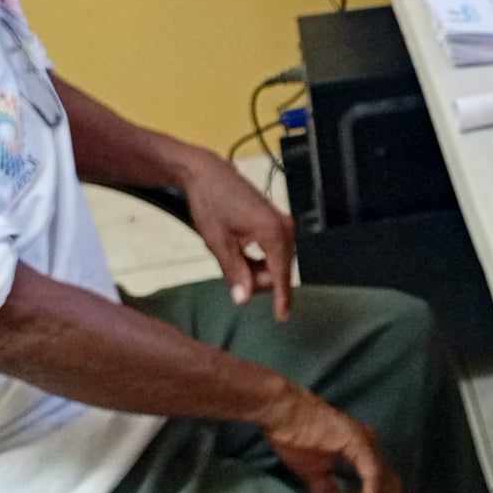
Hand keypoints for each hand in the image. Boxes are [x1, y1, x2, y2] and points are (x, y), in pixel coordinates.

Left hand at [179, 152, 295, 320]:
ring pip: (277, 263)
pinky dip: (260, 259)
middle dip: (258, 279)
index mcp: (273, 232)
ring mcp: (283, 223)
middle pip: (280, 271)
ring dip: (257, 269)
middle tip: (232, 270)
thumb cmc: (211, 203)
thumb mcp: (218, 242)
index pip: (281, 274)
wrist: (208, 174)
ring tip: (233, 255)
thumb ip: (234, 272)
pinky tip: (241, 250)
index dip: (281, 299)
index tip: (282, 318)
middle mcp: (284, 227)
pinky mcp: (278, 222)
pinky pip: (275, 251)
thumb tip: (244, 299)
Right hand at [262, 386, 409, 492]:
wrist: (283, 413)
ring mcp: (366, 443)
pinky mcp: (360, 444)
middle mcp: (368, 445)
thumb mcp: (313, 471)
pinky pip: (371, 476)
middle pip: (389, 479)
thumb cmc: (294, 437)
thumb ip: (325, 487)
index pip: (380, 477)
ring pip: (384, 479)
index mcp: (359, 449)